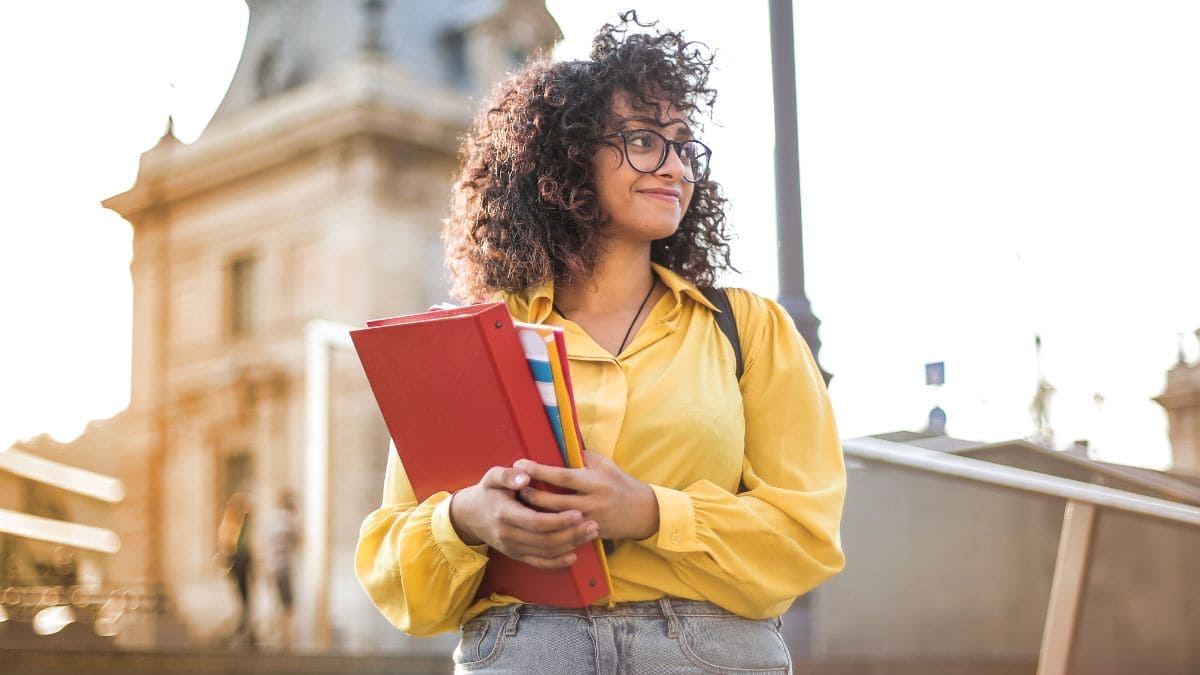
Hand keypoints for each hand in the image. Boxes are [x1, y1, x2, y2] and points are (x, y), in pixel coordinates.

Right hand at [448, 465, 599, 568]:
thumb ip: (508, 475)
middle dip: (571, 534)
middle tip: (593, 524)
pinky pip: (538, 563)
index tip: (578, 513)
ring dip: (570, 545)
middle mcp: (508, 535)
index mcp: (504, 514)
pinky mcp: (516, 555)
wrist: (470, 516)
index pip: (535, 522)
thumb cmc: (488, 492)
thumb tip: (525, 476)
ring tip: (590, 534)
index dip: (558, 521)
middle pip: (545, 540)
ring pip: (545, 552)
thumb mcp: (492, 477)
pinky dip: (557, 562)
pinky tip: (574, 555)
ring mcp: (512, 548)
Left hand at [514, 451, 659, 541]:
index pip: (562, 476)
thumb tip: (561, 446)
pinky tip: (534, 523)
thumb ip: (584, 457)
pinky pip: (565, 533)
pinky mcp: (590, 534)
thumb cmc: (622, 484)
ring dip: (536, 512)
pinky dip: (549, 528)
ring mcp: (590, 521)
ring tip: (520, 504)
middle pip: (555, 501)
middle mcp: (592, 502)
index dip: (540, 471)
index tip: (521, 464)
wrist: (643, 513)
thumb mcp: (606, 465)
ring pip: (556, 520)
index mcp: (595, 482)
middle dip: (532, 494)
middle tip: (514, 487)